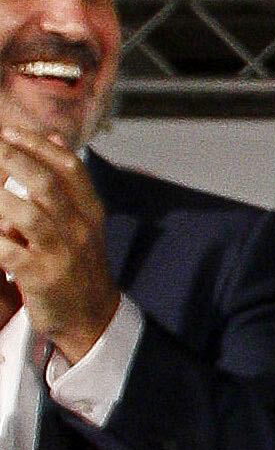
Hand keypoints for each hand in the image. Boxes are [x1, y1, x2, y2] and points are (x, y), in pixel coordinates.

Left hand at [0, 124, 119, 368]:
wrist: (91, 318)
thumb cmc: (79, 264)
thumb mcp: (84, 222)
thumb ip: (69, 183)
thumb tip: (54, 138)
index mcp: (90, 213)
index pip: (69, 169)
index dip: (37, 146)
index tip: (8, 131)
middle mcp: (79, 230)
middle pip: (46, 185)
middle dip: (12, 159)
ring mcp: (61, 255)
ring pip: (27, 215)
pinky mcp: (41, 279)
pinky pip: (8, 252)